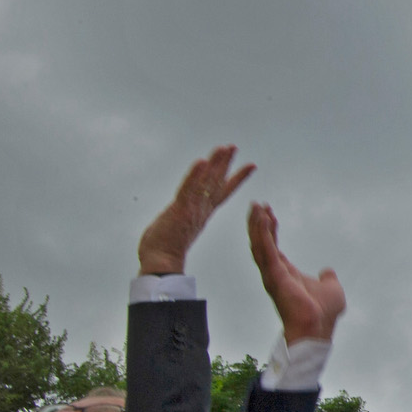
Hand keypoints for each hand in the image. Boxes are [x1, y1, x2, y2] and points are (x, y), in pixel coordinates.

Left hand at [139, 146, 254, 274]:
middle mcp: (201, 209)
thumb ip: (182, 217)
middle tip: (233, 147)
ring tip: (224, 148)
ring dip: (216, 163)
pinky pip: (189, 189)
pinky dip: (195, 175)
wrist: (161, 264)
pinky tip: (202, 161)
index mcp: (202, 213)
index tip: (250, 166)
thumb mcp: (177, 227)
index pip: (223, 191)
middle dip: (226, 163)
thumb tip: (178, 215)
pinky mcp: (179, 210)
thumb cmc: (164, 250)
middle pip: (217, 182)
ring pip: (207, 182)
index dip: (236, 177)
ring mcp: (192, 209)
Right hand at [247, 203, 345, 342]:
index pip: (273, 248)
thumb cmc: (323, 312)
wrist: (319, 327)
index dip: (269, 230)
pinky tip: (264, 218)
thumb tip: (328, 272)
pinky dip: (264, 233)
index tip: (269, 214)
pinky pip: (266, 250)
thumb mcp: (331, 288)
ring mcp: (272, 275)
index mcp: (286, 274)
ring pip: (259, 245)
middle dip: (258, 224)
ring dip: (256, 225)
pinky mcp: (274, 275)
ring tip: (256, 207)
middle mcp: (275, 273)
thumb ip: (328, 279)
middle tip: (257, 205)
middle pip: (261, 244)